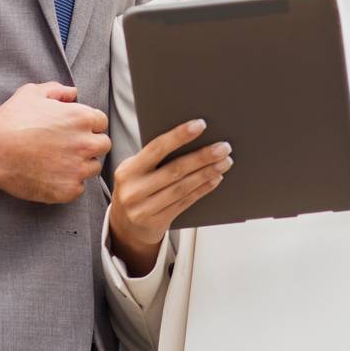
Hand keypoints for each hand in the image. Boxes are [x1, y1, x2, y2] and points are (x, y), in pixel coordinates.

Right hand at [0, 82, 109, 202]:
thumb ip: (58, 90)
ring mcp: (78, 168)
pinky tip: (52, 177)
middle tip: (69, 147)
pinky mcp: (67, 190)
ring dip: (81, 165)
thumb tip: (72, 93)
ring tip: (58, 163)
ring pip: (92, 168)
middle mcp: (85, 143)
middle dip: (89, 145)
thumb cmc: (10, 120)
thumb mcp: (33, 93)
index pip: (101, 123)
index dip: (88, 126)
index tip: (75, 131)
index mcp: (82, 117)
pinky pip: (79, 189)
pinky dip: (68, 185)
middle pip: (103, 145)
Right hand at [108, 119, 232, 274]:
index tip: (200, 125)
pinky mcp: (157, 222)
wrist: (124, 225)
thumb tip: (192, 135)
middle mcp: (134, 190)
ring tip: (224, 162)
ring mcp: (144, 209)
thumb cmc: (136, 187)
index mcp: (128, 170)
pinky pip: (185, 203)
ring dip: (207, 173)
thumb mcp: (136, 170)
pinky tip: (215, 179)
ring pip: (183, 187)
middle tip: (223, 147)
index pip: (156, 148)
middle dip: (202, 157)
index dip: (179, 136)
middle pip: (175, 170)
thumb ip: (155, 157)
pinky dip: (202, 189)